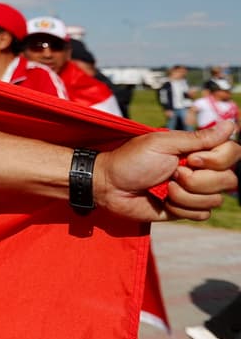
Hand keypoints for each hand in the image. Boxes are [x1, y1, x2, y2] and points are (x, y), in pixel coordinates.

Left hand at [96, 121, 239, 221]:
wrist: (109, 186)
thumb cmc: (131, 160)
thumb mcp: (163, 144)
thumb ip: (198, 138)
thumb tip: (230, 124)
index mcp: (198, 151)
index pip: (233, 153)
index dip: (217, 160)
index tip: (191, 159)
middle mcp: (201, 171)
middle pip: (229, 180)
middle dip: (197, 180)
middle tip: (172, 174)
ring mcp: (194, 192)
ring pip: (215, 200)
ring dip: (185, 195)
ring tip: (164, 188)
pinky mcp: (185, 210)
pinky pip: (201, 214)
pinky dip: (180, 208)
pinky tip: (163, 201)